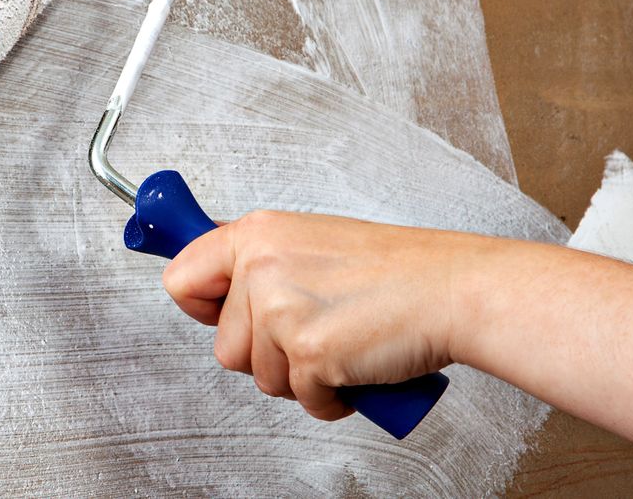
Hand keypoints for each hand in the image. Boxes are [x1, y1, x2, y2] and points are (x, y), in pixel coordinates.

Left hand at [161, 210, 484, 419]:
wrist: (451, 290)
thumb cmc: (396, 270)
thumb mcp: (312, 242)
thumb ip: (263, 264)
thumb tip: (216, 289)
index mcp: (257, 233)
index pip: (181, 278)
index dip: (201, 307)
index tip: (218, 314)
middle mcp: (261, 266)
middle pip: (224, 347)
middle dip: (267, 356)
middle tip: (312, 334)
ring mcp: (281, 311)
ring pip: (260, 377)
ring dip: (300, 377)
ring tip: (340, 346)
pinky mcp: (308, 353)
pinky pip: (302, 400)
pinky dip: (330, 398)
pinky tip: (355, 367)